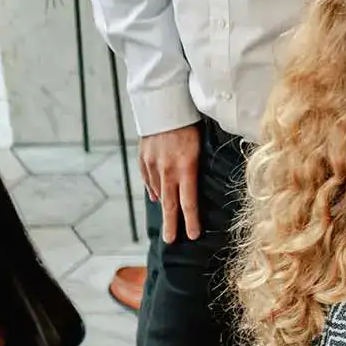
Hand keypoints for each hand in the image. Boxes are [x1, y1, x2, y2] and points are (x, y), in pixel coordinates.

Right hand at [138, 125, 202, 242]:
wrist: (163, 104)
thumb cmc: (190, 122)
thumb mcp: (201, 144)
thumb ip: (198, 166)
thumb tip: (197, 183)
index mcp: (186, 168)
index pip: (188, 202)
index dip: (191, 220)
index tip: (192, 235)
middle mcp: (167, 170)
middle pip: (169, 205)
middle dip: (171, 225)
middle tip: (171, 241)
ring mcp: (153, 165)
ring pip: (158, 192)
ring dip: (164, 206)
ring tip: (168, 220)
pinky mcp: (143, 158)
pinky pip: (148, 179)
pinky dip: (153, 189)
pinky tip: (157, 197)